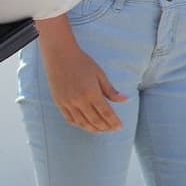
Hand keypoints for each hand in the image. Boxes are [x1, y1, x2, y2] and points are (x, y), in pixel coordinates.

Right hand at [36, 15, 127, 132]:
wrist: (60, 55)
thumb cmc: (82, 62)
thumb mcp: (100, 74)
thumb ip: (111, 90)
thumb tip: (125, 100)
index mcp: (91, 92)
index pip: (106, 113)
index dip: (114, 122)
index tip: (120, 126)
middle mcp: (79, 100)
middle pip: (95, 120)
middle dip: (106, 127)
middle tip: (113, 129)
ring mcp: (68, 103)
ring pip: (83, 123)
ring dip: (94, 129)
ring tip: (103, 129)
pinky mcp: (59, 103)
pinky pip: (70, 119)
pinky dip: (80, 125)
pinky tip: (87, 125)